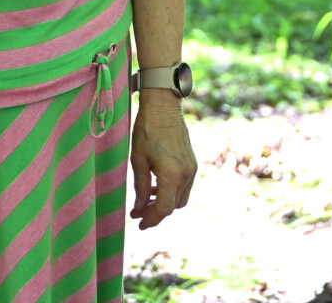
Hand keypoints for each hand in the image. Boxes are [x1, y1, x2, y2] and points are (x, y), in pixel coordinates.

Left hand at [130, 98, 195, 229]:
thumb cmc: (147, 130)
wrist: (164, 107)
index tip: (138, 224)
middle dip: (156, 212)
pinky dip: (171, 192)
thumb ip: (141, 187)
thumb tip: (140, 208)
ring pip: (181, 198)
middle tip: (138, 212)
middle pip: (174, 206)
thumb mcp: (138, 159)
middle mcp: (186, 174)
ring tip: (146, 200)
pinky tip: (157, 187)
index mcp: (172, 174)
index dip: (151, 219)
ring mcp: (192, 169)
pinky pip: (184, 186)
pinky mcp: (192, 163)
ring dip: (165, 202)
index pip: (164, 208)